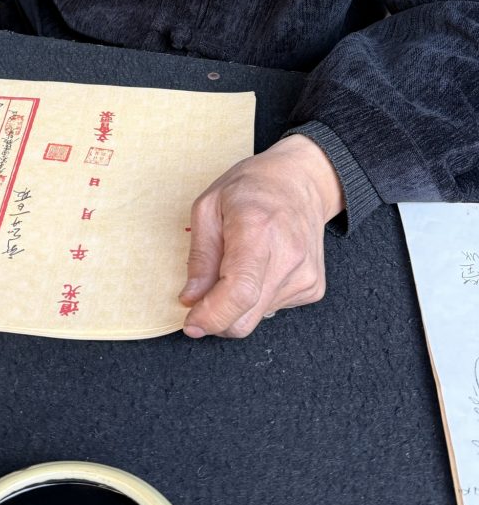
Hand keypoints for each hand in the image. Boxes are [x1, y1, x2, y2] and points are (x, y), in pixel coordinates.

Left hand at [180, 135, 343, 338]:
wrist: (301, 181)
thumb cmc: (252, 188)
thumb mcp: (209, 206)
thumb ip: (200, 256)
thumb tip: (191, 298)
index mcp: (257, 229)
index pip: (238, 292)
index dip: (211, 316)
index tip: (192, 323)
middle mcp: (288, 256)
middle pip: (246, 318)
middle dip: (216, 318)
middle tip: (203, 295)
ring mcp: (305, 275)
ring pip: (257, 317)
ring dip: (237, 303)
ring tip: (238, 263)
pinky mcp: (314, 288)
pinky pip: (272, 309)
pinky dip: (256, 298)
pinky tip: (259, 267)